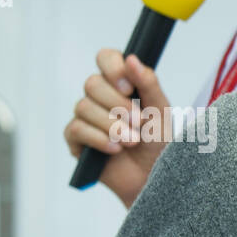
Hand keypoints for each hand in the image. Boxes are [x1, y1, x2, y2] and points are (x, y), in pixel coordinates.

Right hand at [63, 50, 171, 207]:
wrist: (154, 179)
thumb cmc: (159, 144)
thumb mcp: (161, 112)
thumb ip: (149, 84)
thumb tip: (131, 58)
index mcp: (121, 84)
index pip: (105, 58)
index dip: (112, 68)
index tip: (129, 88)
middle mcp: (100, 97)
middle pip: (92, 83)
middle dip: (118, 105)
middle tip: (139, 123)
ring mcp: (85, 117)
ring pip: (83, 106)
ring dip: (112, 125)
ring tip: (132, 141)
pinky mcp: (76, 139)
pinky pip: (77, 129)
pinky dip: (99, 139)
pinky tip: (116, 149)